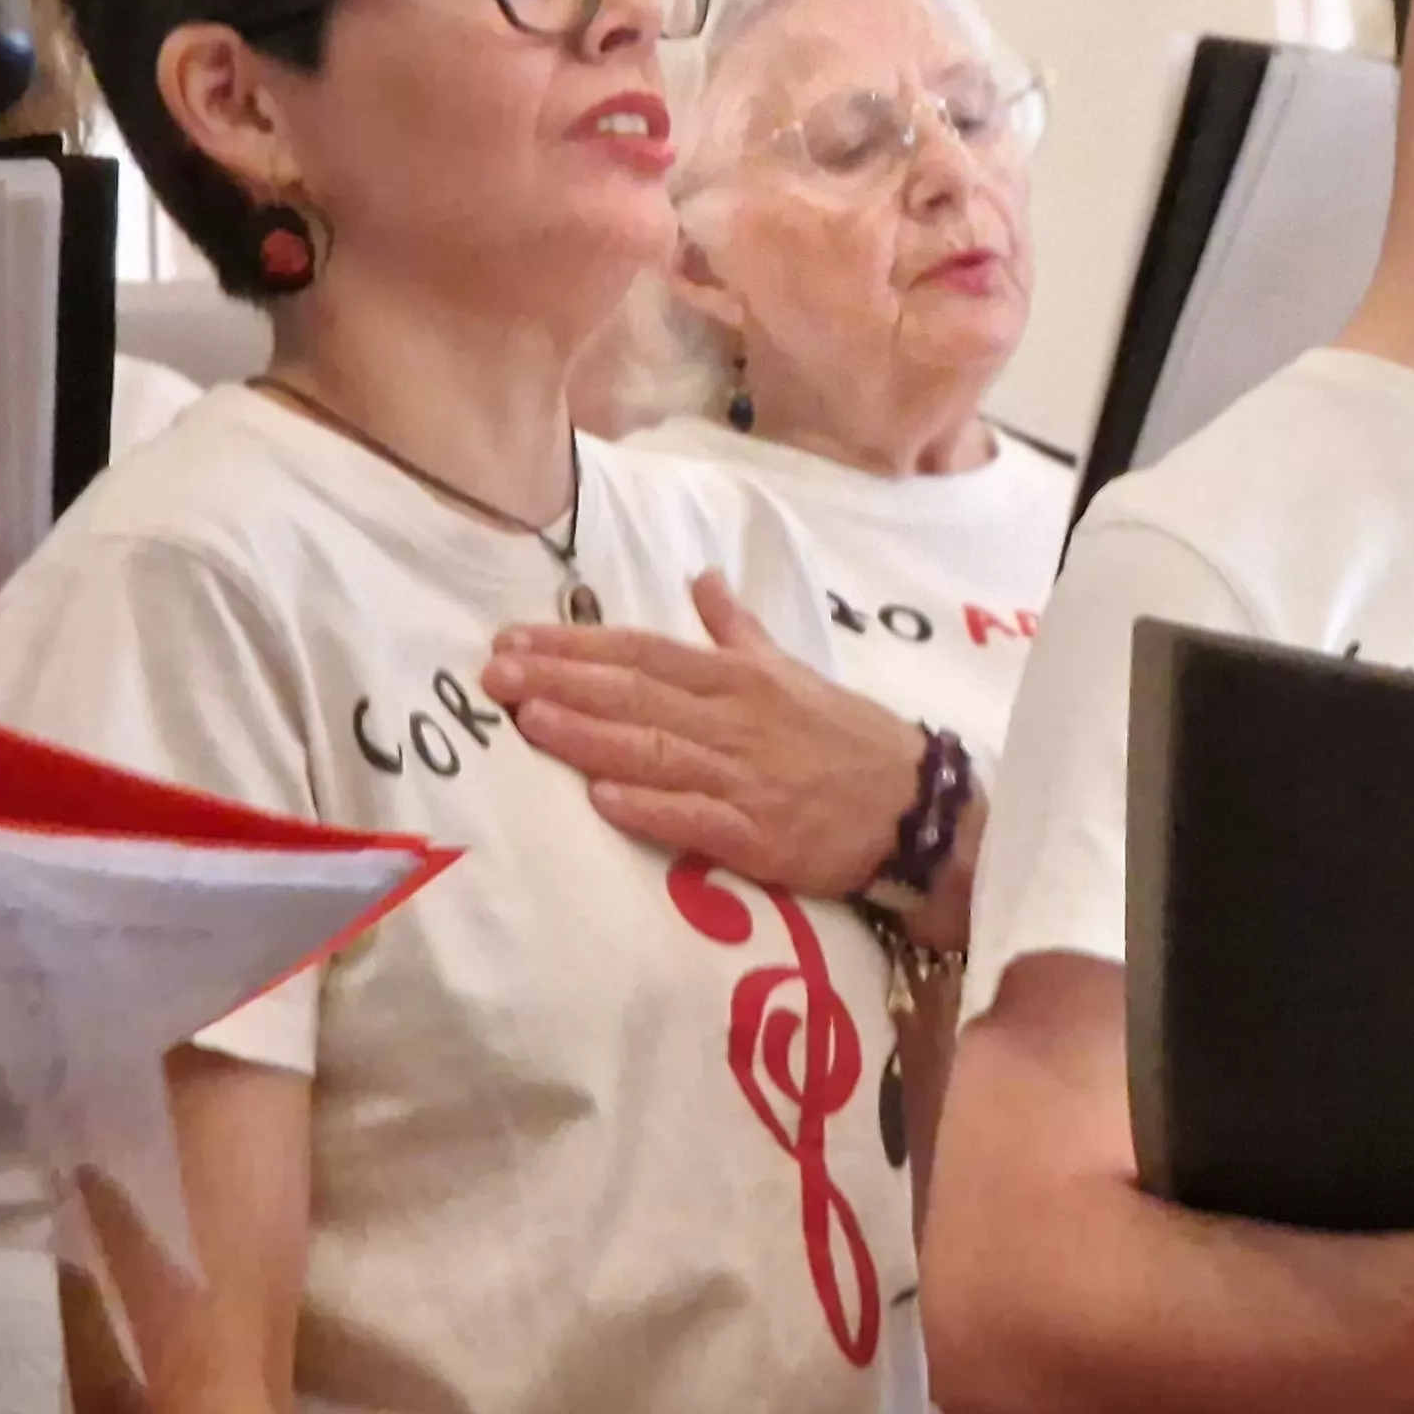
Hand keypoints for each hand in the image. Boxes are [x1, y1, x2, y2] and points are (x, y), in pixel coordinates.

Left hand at [482, 571, 923, 904]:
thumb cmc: (849, 738)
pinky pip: (696, 817)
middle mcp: (737, 721)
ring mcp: (746, 778)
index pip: (646, 653)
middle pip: (637, 695)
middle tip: (496, 675)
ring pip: (655, 751)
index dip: (578, 646)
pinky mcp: (758, 835)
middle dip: (562, 683)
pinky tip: (602, 799)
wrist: (917, 806)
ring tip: (528, 723)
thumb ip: (739, 630)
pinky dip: (649, 807)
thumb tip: (702, 578)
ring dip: (589, 737)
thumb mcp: (795, 671)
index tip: (516, 640)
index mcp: (742, 679)